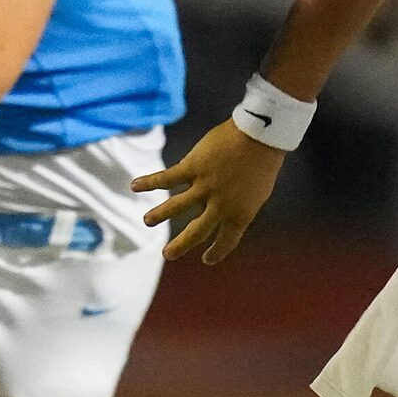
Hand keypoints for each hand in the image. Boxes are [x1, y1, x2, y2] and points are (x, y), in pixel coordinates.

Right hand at [132, 118, 286, 263]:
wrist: (261, 137)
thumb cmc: (263, 162)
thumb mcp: (256, 193)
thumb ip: (236, 204)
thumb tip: (212, 207)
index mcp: (240, 215)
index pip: (226, 240)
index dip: (217, 252)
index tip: (207, 259)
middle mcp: (220, 206)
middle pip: (196, 232)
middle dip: (180, 245)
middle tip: (167, 255)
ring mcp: (204, 187)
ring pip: (176, 207)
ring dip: (159, 215)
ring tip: (147, 221)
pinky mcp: (193, 168)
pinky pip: (167, 178)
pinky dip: (149, 182)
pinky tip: (135, 186)